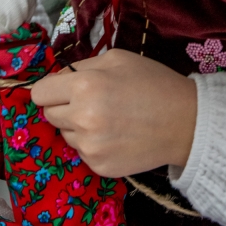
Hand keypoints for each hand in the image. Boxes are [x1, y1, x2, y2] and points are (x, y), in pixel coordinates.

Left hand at [30, 48, 196, 176]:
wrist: (186, 122)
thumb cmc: (153, 83)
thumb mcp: (117, 59)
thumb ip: (81, 67)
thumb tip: (56, 81)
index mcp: (84, 86)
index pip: (39, 93)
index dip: (52, 90)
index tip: (64, 90)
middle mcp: (82, 118)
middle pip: (49, 115)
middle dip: (64, 108)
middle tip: (93, 103)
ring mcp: (90, 146)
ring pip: (66, 135)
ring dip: (79, 127)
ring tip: (110, 120)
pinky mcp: (99, 166)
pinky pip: (82, 152)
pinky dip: (94, 145)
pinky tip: (117, 136)